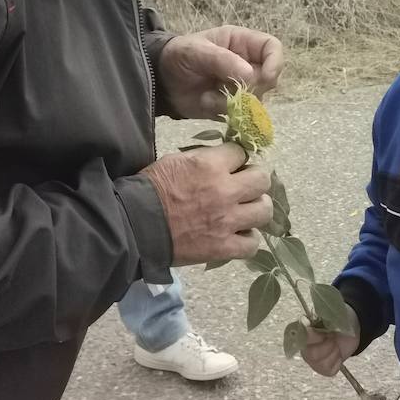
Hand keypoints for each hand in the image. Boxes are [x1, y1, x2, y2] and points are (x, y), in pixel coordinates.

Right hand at [141, 143, 272, 264]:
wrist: (134, 225)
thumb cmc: (149, 190)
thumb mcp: (175, 161)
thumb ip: (203, 160)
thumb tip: (221, 162)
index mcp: (210, 165)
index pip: (241, 152)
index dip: (236, 158)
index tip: (232, 165)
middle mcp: (225, 191)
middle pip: (262, 179)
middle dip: (254, 180)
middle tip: (244, 186)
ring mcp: (227, 221)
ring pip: (264, 211)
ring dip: (256, 208)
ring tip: (246, 210)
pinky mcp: (223, 247)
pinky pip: (252, 244)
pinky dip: (247, 239)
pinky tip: (238, 234)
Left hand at [158, 25, 283, 118]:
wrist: (161, 81)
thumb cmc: (179, 56)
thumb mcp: (196, 51)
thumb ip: (222, 60)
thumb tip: (250, 74)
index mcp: (242, 43)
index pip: (272, 48)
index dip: (275, 62)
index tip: (265, 78)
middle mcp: (247, 64)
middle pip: (269, 78)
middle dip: (250, 87)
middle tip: (225, 86)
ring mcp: (241, 87)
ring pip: (256, 99)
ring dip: (233, 100)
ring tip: (208, 95)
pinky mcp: (232, 105)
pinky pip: (241, 114)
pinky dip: (224, 111)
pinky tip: (206, 102)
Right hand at [301, 312, 358, 376]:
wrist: (350, 331)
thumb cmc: (339, 322)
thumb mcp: (331, 315)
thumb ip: (317, 318)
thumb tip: (303, 321)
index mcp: (303, 332)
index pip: (301, 338)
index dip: (315, 337)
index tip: (327, 333)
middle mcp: (304, 348)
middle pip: (312, 354)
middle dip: (328, 346)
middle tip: (333, 338)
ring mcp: (312, 360)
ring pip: (321, 364)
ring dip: (334, 353)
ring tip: (336, 345)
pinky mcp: (322, 369)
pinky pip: (328, 370)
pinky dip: (337, 362)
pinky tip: (337, 354)